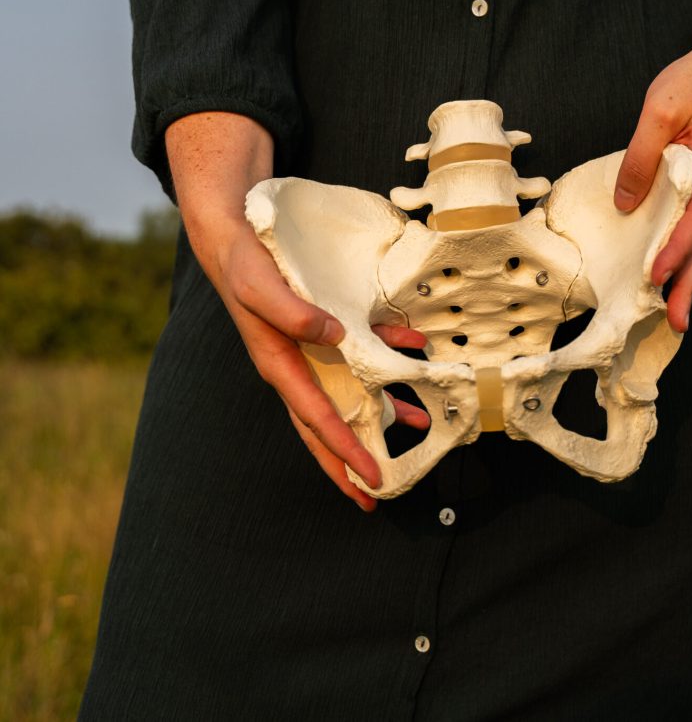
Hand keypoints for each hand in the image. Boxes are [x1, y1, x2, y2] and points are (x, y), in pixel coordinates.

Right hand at [166, 113, 428, 511]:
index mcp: (279, 364)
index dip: (344, 449)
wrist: (238, 237)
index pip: (316, 418)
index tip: (369, 478)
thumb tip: (333, 336)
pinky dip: (386, 354)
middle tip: (375, 494)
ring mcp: (310, 349)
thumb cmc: (244, 264)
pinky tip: (411, 352)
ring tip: (413, 424)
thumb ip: (291, 313)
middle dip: (349, 460)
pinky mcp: (322, 329)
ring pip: (348, 391)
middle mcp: (296, 365)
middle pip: (325, 425)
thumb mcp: (260, 286)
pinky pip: (358, 350)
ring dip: (379, 408)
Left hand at [613, 0, 691, 331]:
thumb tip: (625, 202)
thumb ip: (641, 155)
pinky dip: (688, 255)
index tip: (657, 277)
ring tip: (676, 316)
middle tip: (678, 324)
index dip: (676, 250)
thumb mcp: (660, 108)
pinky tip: (673, 276)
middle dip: (690, 284)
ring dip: (690, 277)